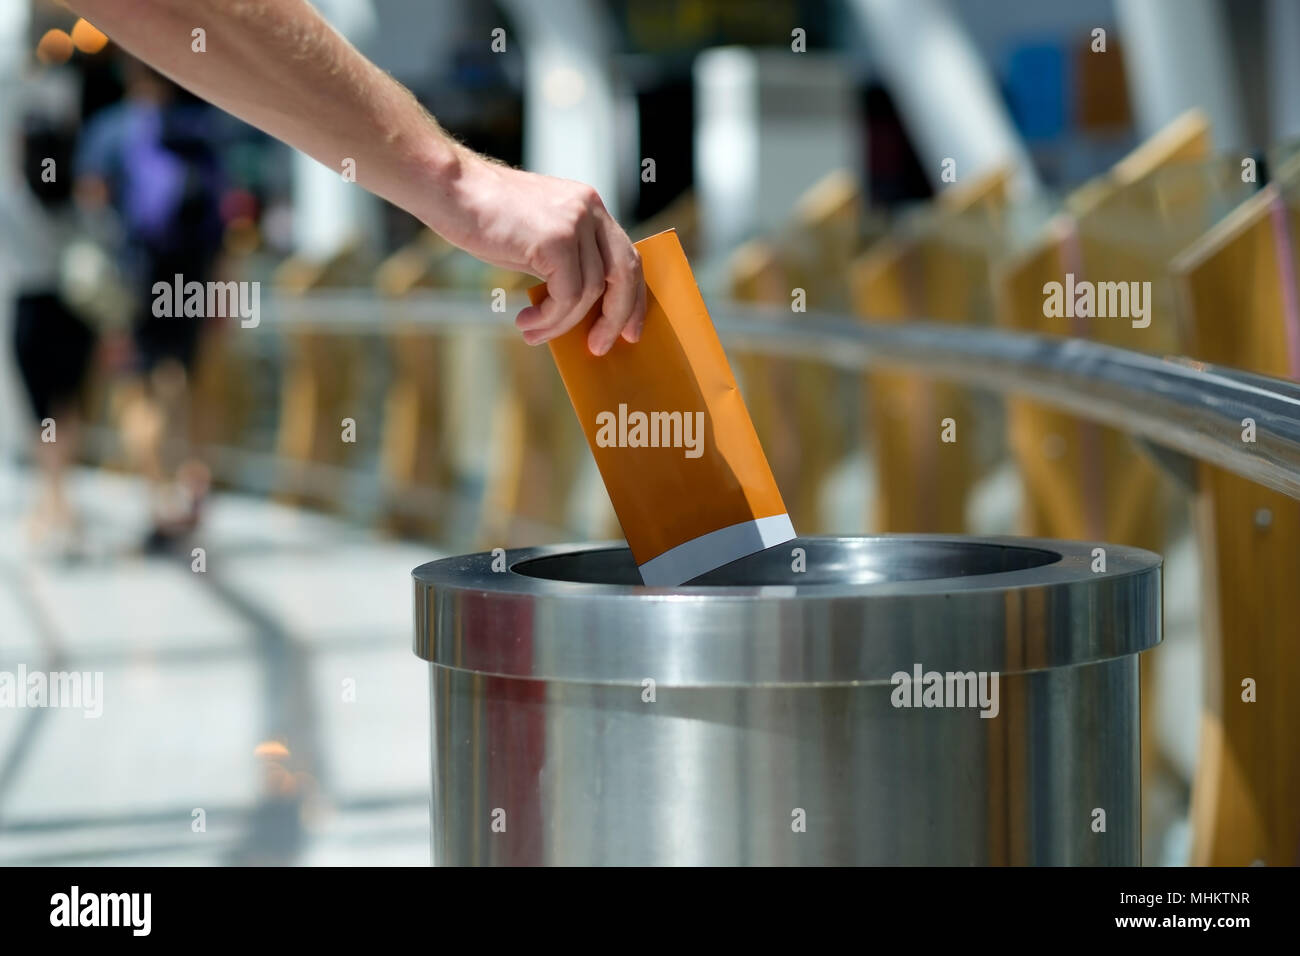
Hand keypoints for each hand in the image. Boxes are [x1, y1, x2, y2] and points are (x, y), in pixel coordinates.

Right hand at [438, 151, 645, 354]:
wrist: (451, 190)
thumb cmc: (487, 219)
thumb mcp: (539, 239)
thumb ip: (567, 263)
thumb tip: (584, 312)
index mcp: (590, 207)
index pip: (627, 256)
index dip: (633, 297)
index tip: (630, 330)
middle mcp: (590, 210)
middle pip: (623, 274)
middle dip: (616, 317)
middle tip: (599, 347)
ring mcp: (574, 222)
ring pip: (588, 293)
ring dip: (561, 323)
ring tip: (534, 332)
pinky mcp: (555, 239)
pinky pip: (567, 296)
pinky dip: (550, 318)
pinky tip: (526, 322)